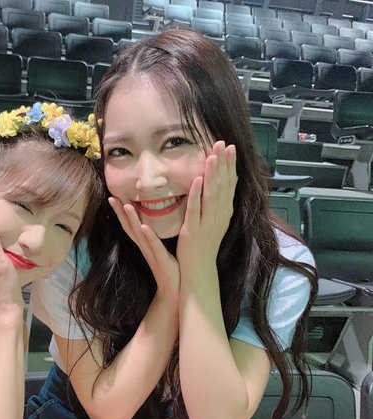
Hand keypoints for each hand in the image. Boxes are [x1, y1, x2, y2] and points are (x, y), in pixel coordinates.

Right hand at [109, 196, 179, 300]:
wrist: (175, 290)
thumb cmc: (170, 269)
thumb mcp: (162, 249)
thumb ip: (156, 236)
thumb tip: (156, 222)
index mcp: (145, 244)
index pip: (130, 225)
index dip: (121, 212)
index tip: (113, 197)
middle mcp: (144, 247)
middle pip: (129, 227)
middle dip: (120, 213)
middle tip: (111, 198)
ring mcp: (151, 253)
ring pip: (139, 234)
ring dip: (131, 220)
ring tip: (126, 206)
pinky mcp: (161, 258)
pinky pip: (154, 246)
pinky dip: (148, 236)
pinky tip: (144, 227)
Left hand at [177, 141, 236, 278]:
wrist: (198, 271)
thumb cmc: (203, 247)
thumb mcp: (213, 223)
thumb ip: (216, 206)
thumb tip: (219, 187)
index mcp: (223, 213)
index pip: (229, 185)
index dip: (230, 165)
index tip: (229, 147)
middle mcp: (219, 216)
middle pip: (223, 186)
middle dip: (223, 163)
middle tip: (223, 143)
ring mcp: (207, 223)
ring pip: (212, 195)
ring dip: (212, 175)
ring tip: (212, 156)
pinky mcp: (193, 231)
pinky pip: (195, 210)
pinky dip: (196, 195)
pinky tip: (196, 180)